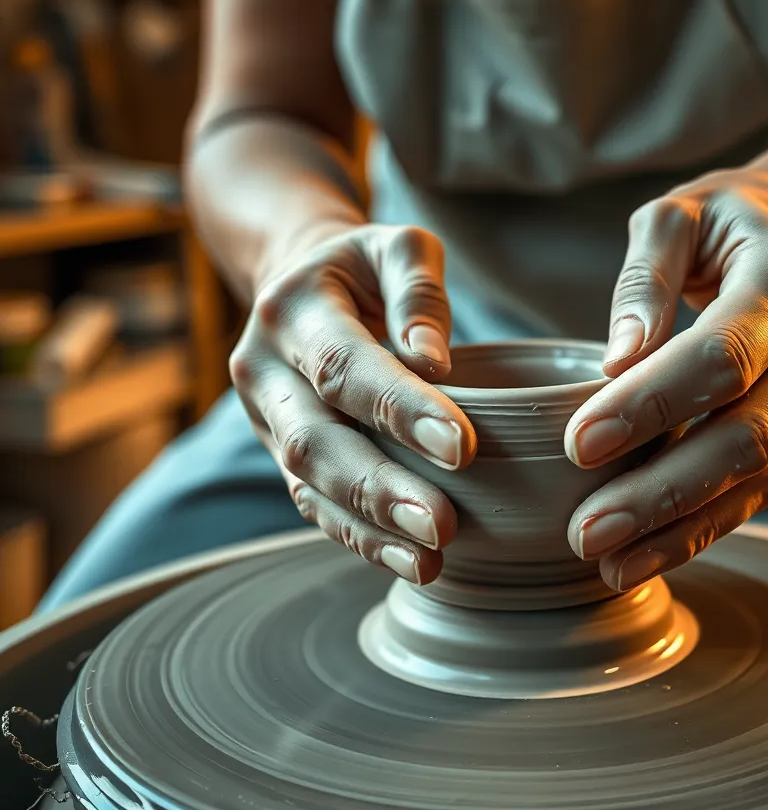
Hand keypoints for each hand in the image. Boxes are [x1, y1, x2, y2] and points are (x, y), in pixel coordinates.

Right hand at [230, 223, 476, 584]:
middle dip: (379, 487)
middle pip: (315, 440)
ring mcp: (267, 420)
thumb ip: (418, 291)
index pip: (343, 366)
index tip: (461, 446)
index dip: (399, 408)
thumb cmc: (365, 268)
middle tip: (442, 524)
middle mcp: (264, 370)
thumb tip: (432, 361)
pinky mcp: (284, 455)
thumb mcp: (398, 247)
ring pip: (309, 485)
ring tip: (431, 558)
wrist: (300, 285)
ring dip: (370, 528)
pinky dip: (362, 539)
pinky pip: (315, 506)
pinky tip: (412, 562)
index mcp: (291, 311)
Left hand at [564, 169, 767, 590]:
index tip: (577, 444)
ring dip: (681, 528)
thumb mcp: (679, 216)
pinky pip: (761, 490)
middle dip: (661, 492)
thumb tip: (614, 361)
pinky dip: (704, 528)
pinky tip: (646, 555)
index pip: (721, 358)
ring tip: (607, 561)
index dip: (651, 406)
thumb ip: (643, 277)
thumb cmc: (732, 218)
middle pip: (745, 436)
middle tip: (584, 530)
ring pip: (757, 479)